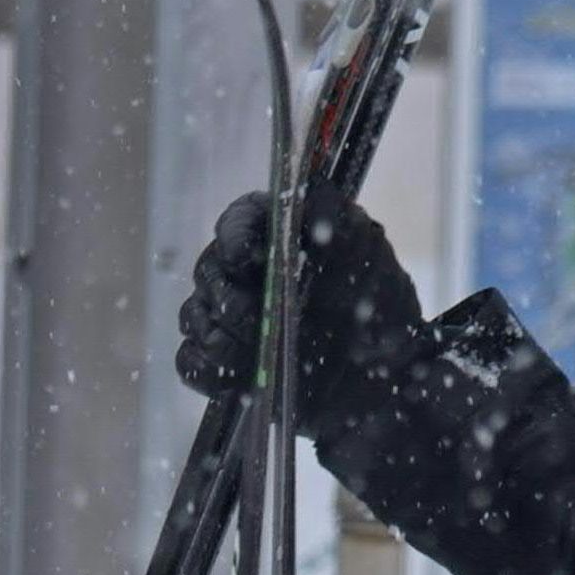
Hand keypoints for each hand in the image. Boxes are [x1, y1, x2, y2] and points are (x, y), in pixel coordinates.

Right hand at [174, 188, 424, 418]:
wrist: (385, 384)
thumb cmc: (379, 312)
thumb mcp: (368, 253)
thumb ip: (333, 215)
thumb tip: (303, 190)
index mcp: (278, 240)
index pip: (237, 221)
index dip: (232, 235)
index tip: (244, 256)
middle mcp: (249, 277)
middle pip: (206, 271)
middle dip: (227, 295)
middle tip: (257, 314)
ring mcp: (233, 323)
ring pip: (193, 317)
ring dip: (220, 334)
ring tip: (258, 348)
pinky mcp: (226, 368)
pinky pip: (190, 364)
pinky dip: (207, 369)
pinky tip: (241, 372)